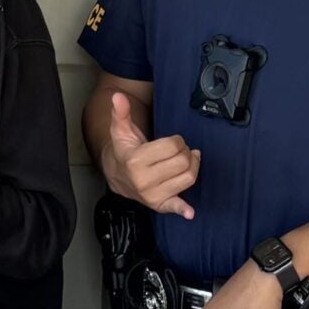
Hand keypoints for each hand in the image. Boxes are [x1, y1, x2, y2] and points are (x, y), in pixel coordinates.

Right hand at [102, 89, 198, 216]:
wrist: (117, 175)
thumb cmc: (124, 151)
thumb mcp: (121, 131)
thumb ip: (121, 113)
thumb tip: (117, 96)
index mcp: (135, 161)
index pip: (173, 146)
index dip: (177, 141)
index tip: (172, 142)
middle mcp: (144, 181)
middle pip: (183, 161)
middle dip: (185, 152)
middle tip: (178, 151)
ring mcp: (152, 195)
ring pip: (188, 178)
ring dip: (192, 166)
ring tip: (186, 161)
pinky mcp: (158, 205)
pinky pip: (174, 207)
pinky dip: (182, 210)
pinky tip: (189, 212)